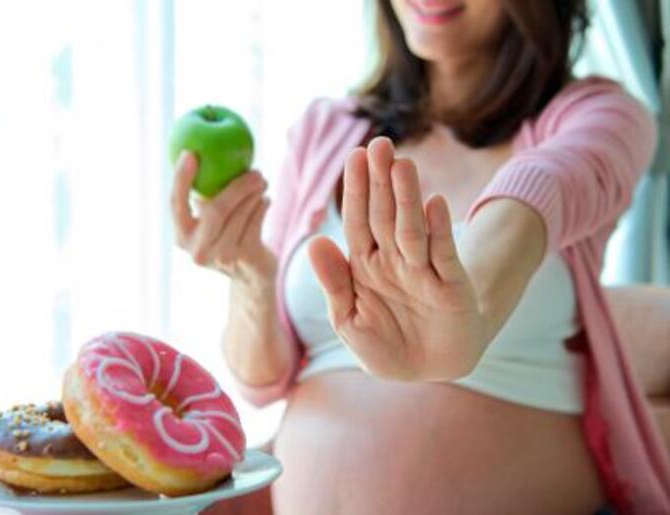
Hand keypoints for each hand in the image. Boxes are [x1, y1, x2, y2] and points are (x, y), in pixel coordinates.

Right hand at [171, 151, 275, 285]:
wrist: (252, 275)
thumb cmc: (229, 234)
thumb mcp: (211, 219)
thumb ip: (206, 194)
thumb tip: (204, 149)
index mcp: (182, 236)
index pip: (175, 204)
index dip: (181, 178)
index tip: (190, 153)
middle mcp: (198, 250)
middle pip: (215, 209)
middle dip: (237, 185)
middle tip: (254, 170)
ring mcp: (222, 257)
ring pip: (240, 213)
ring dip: (254, 193)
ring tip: (261, 183)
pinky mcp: (245, 259)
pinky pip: (255, 222)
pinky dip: (262, 207)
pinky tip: (265, 200)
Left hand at [308, 137, 486, 380]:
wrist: (429, 370)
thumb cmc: (385, 344)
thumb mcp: (349, 319)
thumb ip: (334, 282)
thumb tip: (315, 241)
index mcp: (366, 264)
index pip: (358, 220)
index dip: (356, 190)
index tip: (353, 156)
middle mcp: (394, 260)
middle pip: (385, 215)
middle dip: (381, 181)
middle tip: (379, 144)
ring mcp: (424, 270)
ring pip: (412, 228)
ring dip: (407, 198)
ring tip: (402, 165)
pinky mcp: (451, 286)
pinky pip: (442, 255)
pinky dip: (439, 231)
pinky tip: (435, 203)